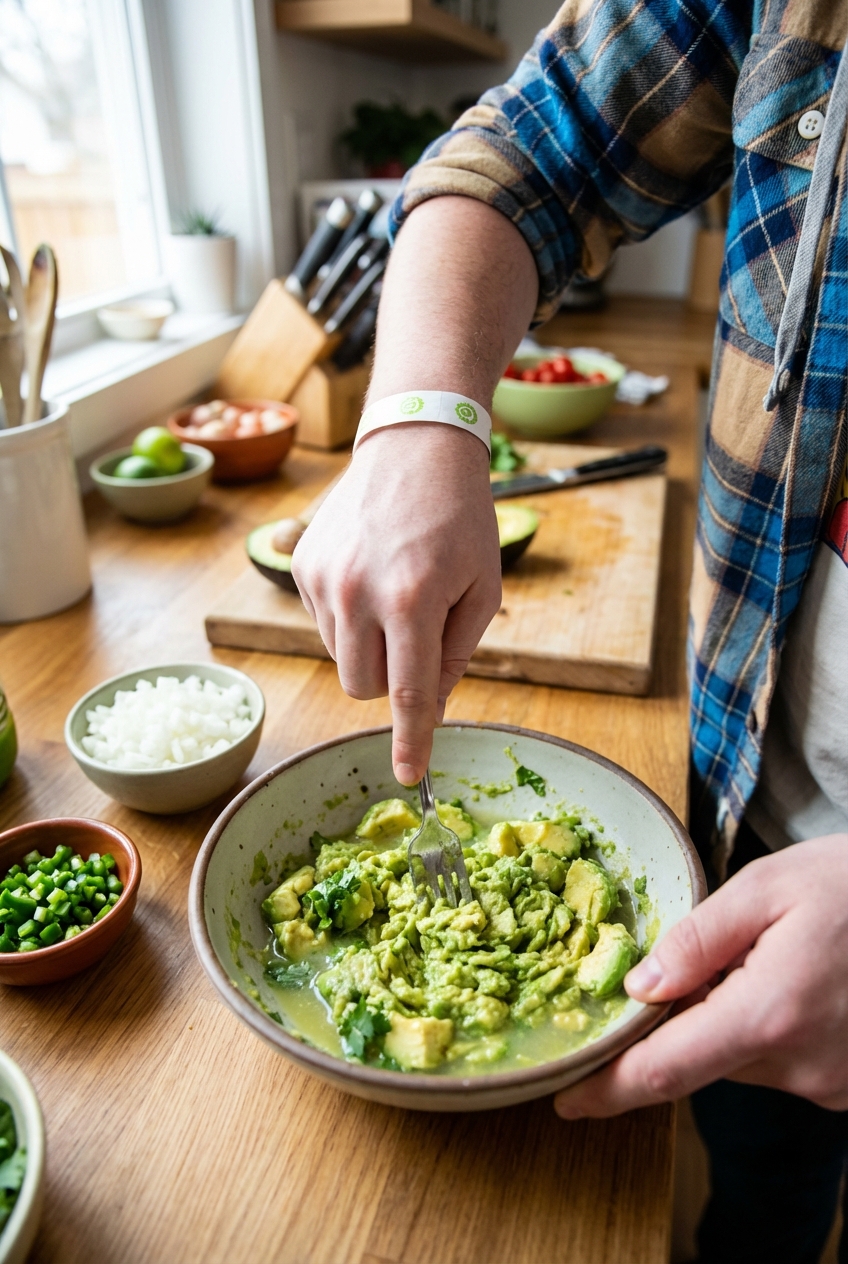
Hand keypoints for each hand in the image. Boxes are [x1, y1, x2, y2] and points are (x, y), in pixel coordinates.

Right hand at [292, 422, 500, 784]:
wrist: (414, 444)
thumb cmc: (461, 518)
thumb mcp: (482, 589)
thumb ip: (456, 655)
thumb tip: (428, 709)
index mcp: (413, 600)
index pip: (407, 693)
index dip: (410, 741)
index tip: (409, 776)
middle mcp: (358, 593)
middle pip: (364, 686)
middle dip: (392, 679)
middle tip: (418, 636)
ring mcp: (322, 579)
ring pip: (340, 659)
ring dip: (369, 647)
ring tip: (395, 594)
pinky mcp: (301, 565)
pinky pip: (322, 623)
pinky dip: (349, 617)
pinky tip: (370, 574)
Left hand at [555, 834, 847, 1117]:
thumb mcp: (766, 887)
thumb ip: (697, 941)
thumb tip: (638, 989)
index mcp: (769, 1014)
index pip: (665, 1070)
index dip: (609, 1089)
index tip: (568, 1099)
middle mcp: (800, 1064)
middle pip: (702, 1057)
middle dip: (682, 1017)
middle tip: (700, 957)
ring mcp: (830, 1081)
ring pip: (741, 1058)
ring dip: (730, 1017)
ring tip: (768, 953)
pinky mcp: (847, 1083)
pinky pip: (780, 1060)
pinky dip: (767, 1025)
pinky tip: (794, 976)